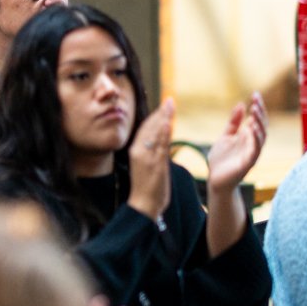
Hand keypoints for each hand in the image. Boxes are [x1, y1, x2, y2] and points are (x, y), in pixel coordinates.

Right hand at [126, 97, 175, 220]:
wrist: (144, 205)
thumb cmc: (146, 188)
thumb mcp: (147, 166)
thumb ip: (153, 153)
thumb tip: (161, 142)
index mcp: (135, 151)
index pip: (145, 128)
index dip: (154, 116)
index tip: (163, 106)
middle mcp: (139, 151)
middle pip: (150, 127)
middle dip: (160, 112)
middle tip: (169, 100)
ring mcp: (147, 157)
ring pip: (156, 133)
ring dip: (164, 117)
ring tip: (171, 105)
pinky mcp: (155, 164)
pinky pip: (160, 145)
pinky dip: (164, 132)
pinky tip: (169, 122)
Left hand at [205, 92, 266, 194]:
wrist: (216, 180)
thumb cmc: (222, 160)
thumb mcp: (226, 136)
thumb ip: (234, 122)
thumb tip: (241, 104)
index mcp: (248, 137)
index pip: (257, 119)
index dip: (258, 106)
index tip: (255, 94)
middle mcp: (253, 144)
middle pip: (262, 125)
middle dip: (260, 112)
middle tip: (256, 99)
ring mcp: (252, 153)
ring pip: (261, 136)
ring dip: (259, 123)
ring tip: (255, 111)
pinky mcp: (248, 163)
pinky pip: (256, 150)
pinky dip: (256, 139)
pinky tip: (252, 128)